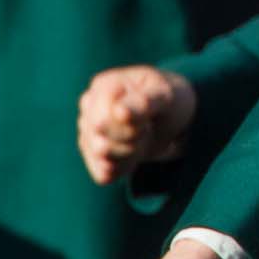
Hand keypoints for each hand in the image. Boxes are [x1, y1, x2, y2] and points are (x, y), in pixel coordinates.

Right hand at [77, 65, 195, 184]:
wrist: (171, 118)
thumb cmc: (168, 100)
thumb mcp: (165, 96)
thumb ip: (145, 102)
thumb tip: (119, 111)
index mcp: (104, 85)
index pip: (104, 117)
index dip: (132, 122)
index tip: (149, 114)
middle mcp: (89, 108)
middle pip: (100, 140)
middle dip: (132, 138)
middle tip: (147, 126)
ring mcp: (87, 132)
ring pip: (102, 157)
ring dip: (131, 152)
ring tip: (143, 136)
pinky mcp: (92, 156)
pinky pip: (103, 173)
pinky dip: (124, 167)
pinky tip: (134, 154)